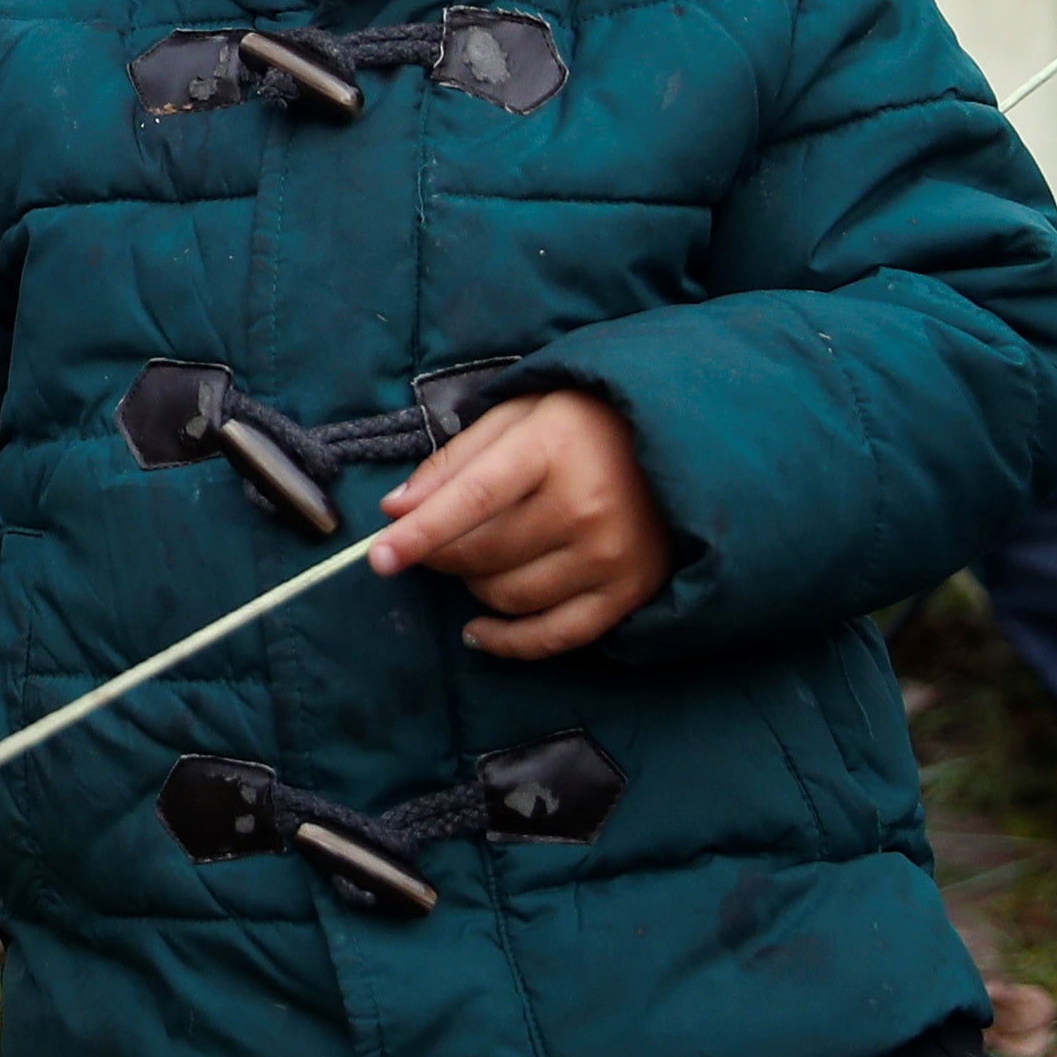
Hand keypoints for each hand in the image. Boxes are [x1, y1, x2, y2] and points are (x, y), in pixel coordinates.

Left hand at [371, 389, 673, 658]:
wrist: (678, 443)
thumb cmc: (585, 424)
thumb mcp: (518, 416)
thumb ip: (454, 461)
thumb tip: (395, 510)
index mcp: (551, 448)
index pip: (472, 499)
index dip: (421, 533)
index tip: (378, 558)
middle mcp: (585, 505)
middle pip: (483, 554)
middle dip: (443, 554)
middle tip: (439, 540)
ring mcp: (611, 554)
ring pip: (509, 596)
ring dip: (475, 588)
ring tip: (479, 561)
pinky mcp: (629, 591)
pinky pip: (553, 636)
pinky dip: (508, 641)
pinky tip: (479, 630)